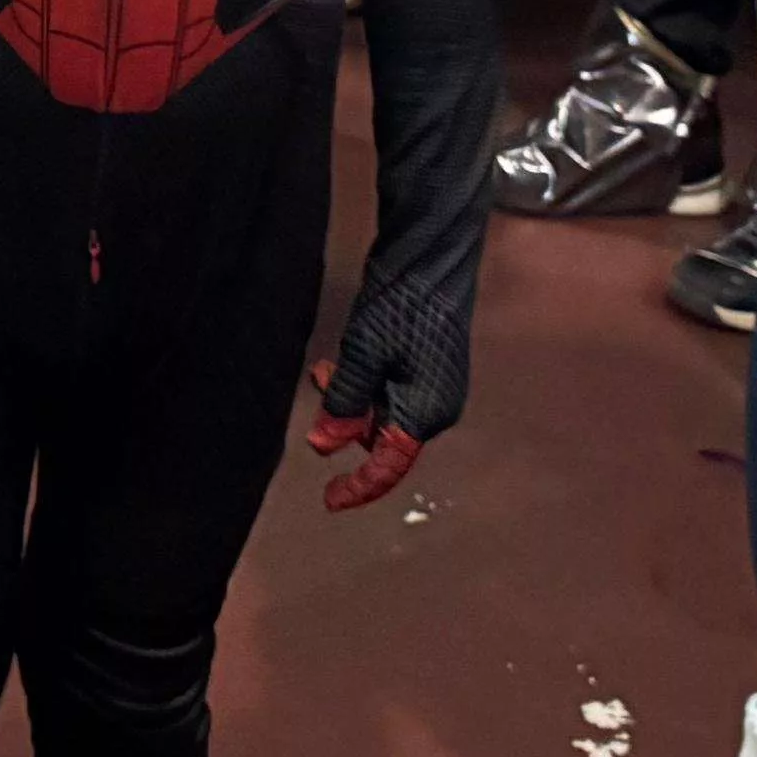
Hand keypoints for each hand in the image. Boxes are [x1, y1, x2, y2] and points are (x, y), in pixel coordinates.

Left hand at [310, 322, 454, 510]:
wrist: (434, 256)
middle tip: (320, 381)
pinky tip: (344, 358)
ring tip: (326, 366)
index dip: (358, 486)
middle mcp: (436, 407)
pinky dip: (365, 380)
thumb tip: (323, 446)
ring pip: (381, 409)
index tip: (329, 500)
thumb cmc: (401, 307)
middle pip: (382, 435)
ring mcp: (435, 385)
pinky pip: (390, 388)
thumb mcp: (363, 355)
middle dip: (347, 419)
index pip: (389, 466)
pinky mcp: (428, 365)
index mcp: (426, 413)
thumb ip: (345, 402)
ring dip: (351, 395)